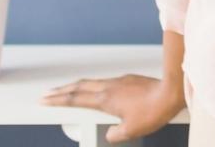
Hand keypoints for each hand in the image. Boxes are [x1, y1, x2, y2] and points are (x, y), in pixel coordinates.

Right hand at [41, 74, 184, 142]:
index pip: (75, 99)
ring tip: (68, 89)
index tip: (44, 100)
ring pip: (91, 81)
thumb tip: (110, 135)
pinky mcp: (129, 79)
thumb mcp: (131, 131)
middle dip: (61, 90)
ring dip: (76, 86)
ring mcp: (119, 80)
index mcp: (104, 99)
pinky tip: (96, 89)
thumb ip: (115, 134)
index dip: (57, 100)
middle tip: (48, 93)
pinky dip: (93, 84)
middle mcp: (108, 87)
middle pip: (78, 87)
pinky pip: (105, 81)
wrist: (171, 91)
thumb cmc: (153, 111)